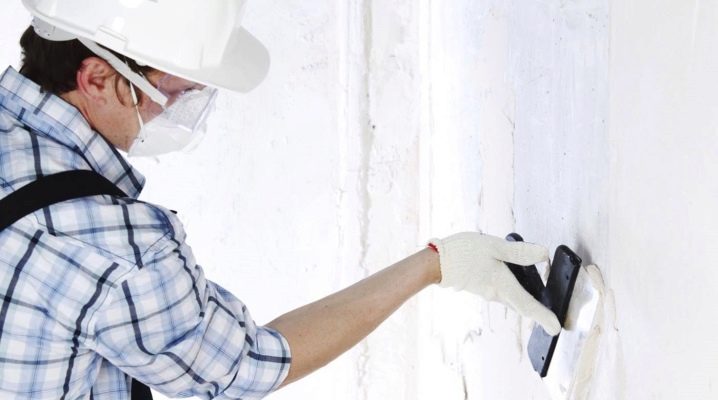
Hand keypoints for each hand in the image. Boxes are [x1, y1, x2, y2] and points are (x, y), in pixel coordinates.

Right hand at [430, 232, 560, 334]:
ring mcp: (487, 292)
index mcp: (503, 285)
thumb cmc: (462, 253)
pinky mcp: (480, 287)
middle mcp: (496, 294)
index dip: (545, 317)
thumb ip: (519, 252)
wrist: (435, 263)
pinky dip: (512, 289)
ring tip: (536, 290)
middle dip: (537, 309)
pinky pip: (502, 292)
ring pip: (512, 298)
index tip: (556, 329)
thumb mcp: (494, 247)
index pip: (529, 305)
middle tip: (550, 314)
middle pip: (522, 304)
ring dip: (524, 297)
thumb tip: (543, 254)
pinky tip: (510, 274)